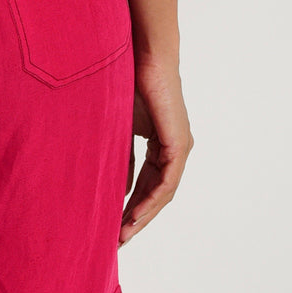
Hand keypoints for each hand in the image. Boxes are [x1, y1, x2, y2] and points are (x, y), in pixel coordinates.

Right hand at [120, 51, 193, 245]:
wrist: (142, 52)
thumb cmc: (126, 77)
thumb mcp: (118, 123)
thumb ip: (118, 152)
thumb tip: (112, 183)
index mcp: (160, 141)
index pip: (146, 183)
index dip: (130, 205)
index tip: (113, 224)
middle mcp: (174, 147)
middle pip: (156, 193)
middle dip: (136, 217)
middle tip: (117, 239)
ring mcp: (179, 145)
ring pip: (163, 192)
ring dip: (143, 215)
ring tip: (123, 233)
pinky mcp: (178, 143)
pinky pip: (167, 182)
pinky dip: (150, 200)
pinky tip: (135, 214)